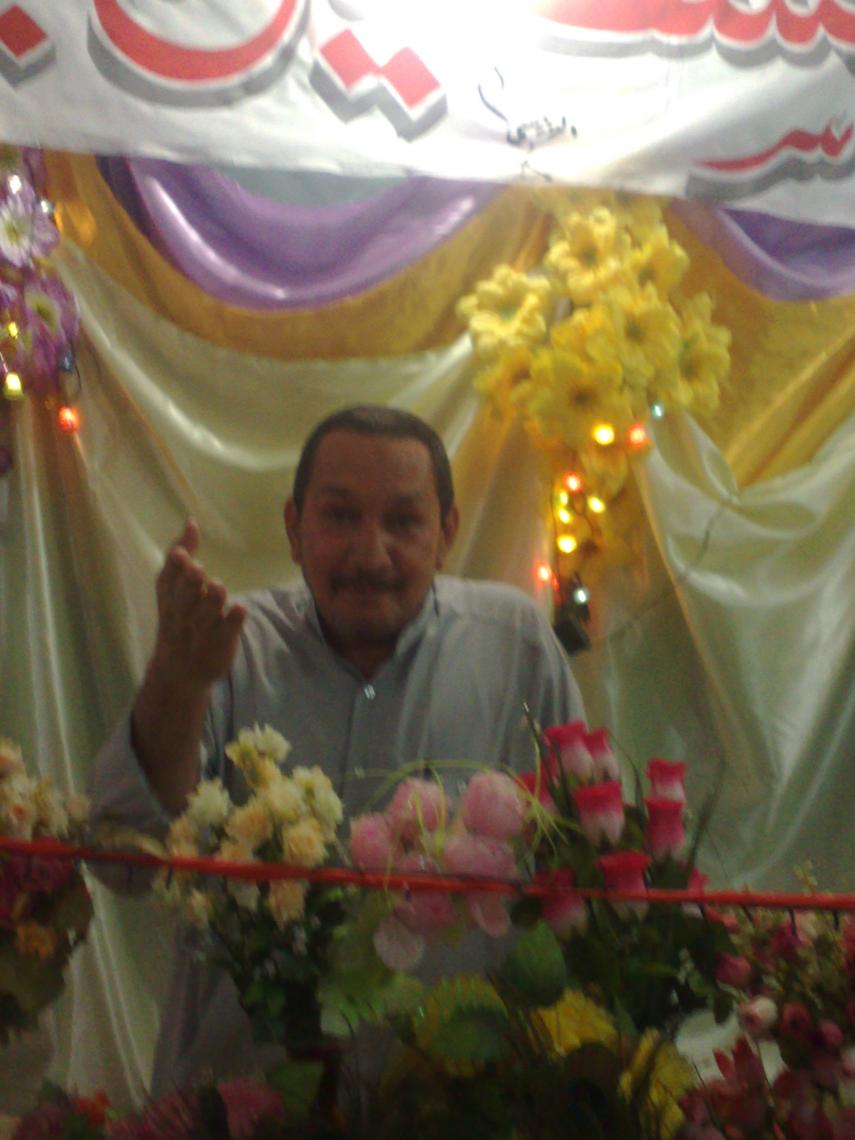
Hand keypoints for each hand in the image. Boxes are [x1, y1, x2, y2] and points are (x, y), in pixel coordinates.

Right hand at [153, 519, 245, 686]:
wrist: (179, 672)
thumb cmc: (180, 620)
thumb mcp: (174, 591)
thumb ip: (182, 558)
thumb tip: (191, 522)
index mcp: (169, 599)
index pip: (167, 582)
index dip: (174, 568)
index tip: (181, 554)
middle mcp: (181, 616)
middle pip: (184, 599)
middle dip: (190, 584)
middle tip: (198, 569)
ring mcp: (200, 633)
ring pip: (204, 617)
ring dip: (211, 601)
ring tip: (219, 586)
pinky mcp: (219, 645)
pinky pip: (225, 634)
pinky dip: (232, 622)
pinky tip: (240, 609)